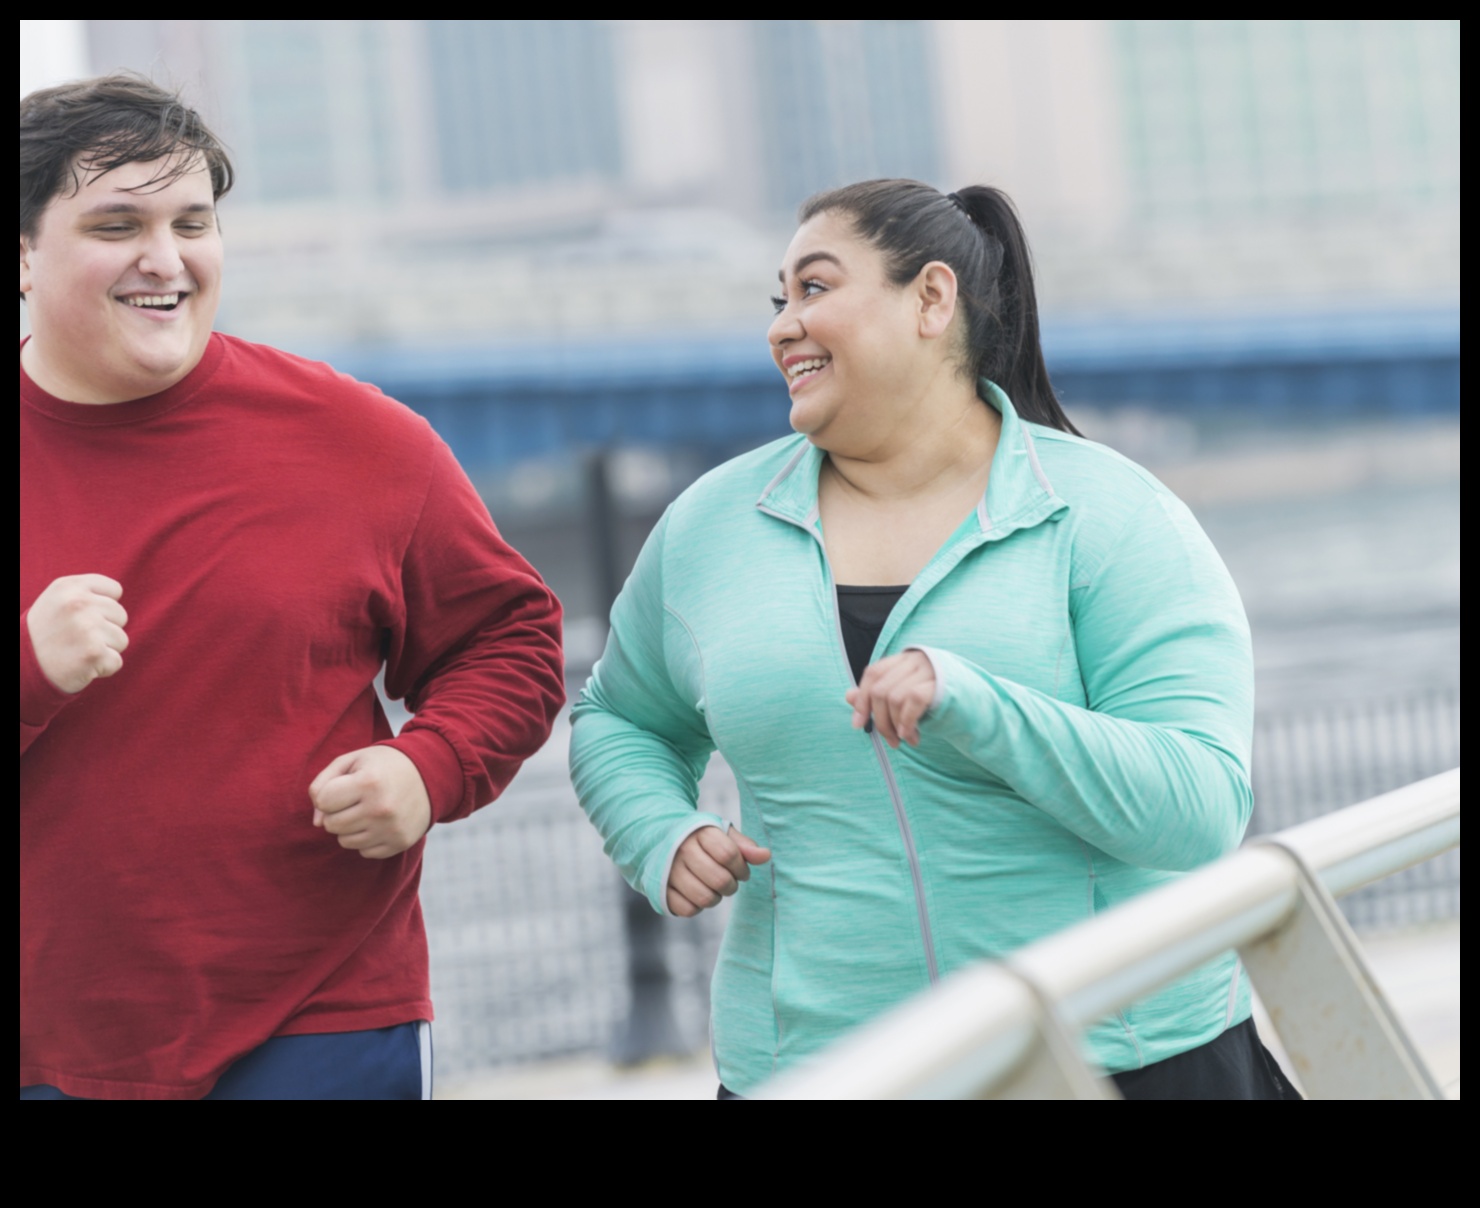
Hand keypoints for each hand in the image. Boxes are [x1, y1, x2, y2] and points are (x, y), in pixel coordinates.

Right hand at [26, 574, 128, 693]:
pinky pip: (116, 661)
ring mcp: (87, 627)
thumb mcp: (57, 600)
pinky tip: (80, 665)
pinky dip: (102, 668)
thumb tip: (118, 598)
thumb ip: (86, 593)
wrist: (21, 666)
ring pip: (121, 639)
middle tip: (77, 638)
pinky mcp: (94, 653)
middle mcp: (79, 603)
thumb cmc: (45, 633)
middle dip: (105, 629)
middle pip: (121, 615)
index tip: (82, 617)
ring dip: (104, 649)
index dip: (103, 607)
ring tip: (77, 650)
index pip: (114, 590)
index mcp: (70, 586)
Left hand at [309, 745, 431, 858]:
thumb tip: (317, 822)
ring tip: (368, 809)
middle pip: (331, 824)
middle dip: (337, 812)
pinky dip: (367, 839)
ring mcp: (391, 829)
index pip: (323, 801)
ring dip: (350, 827)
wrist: (430, 773)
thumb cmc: (383, 765)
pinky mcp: (400, 843)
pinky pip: (364, 852)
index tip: (345, 785)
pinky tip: (380, 822)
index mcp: (368, 782)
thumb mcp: (352, 761)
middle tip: (356, 799)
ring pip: (345, 841)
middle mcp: (381, 808)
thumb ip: (323, 784)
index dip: (329, 793)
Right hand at [666, 825, 770, 917]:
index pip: (729, 854)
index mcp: (700, 833)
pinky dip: (697, 907)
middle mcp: (682, 850)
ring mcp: (669, 871)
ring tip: (713, 888)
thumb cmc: (701, 838)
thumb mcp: (722, 834)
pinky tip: (697, 894)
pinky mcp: (661, 889)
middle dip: (731, 885)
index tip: (741, 871)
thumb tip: (766, 856)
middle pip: (719, 880)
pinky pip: (688, 909)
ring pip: (704, 898)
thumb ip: (744, 845)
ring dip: (716, 898)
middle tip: (729, 881)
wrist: (660, 839)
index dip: (741, 868)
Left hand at [845, 650, 935, 748]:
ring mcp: (930, 669)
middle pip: (880, 689)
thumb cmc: (938, 701)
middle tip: (891, 741)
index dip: (862, 699)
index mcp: (905, 659)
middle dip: (880, 721)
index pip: (873, 673)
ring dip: (895, 726)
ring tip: (906, 740)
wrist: (979, 704)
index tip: (858, 725)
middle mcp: (916, 659)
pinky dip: (907, 722)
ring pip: (894, 697)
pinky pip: (912, 701)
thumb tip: (848, 696)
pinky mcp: (942, 683)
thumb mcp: (905, 698)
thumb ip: (879, 695)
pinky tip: (912, 736)